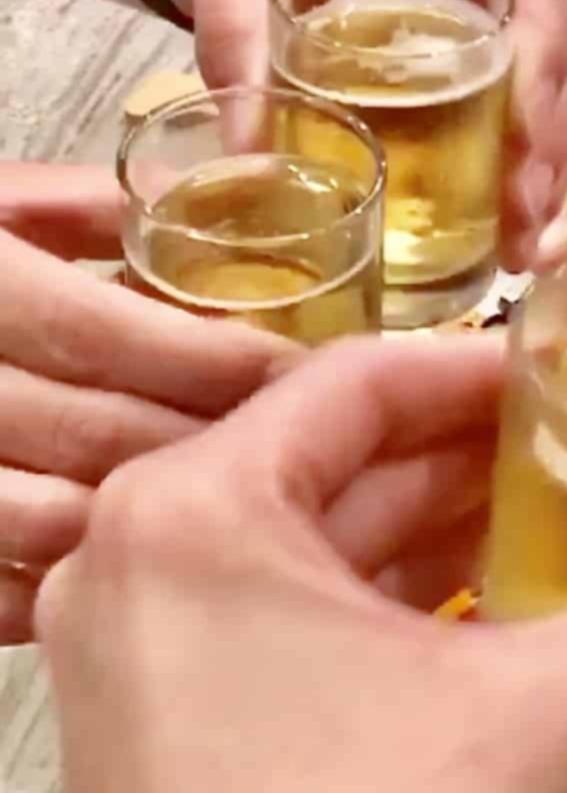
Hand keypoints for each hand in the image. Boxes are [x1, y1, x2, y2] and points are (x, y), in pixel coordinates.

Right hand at [0, 164, 287, 641]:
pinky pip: (3, 592)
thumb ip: (74, 207)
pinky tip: (143, 584)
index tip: (301, 375)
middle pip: (99, 436)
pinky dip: (77, 594)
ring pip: (58, 525)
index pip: (103, 332)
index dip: (212, 362)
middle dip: (217, 454)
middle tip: (311, 470)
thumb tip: (211, 198)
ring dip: (160, 534)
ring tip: (250, 536)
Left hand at [38, 335, 566, 792]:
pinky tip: (465, 639)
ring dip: (420, 547)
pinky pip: (263, 631)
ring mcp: (120, 649)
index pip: (359, 384)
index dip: (488, 378)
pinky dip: (365, 624)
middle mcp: (131, 555)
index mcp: (197, 507)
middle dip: (463, 469)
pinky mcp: (135, 730)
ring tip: (549, 541)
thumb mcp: (537, 724)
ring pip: (294, 557)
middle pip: (323, 468)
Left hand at [132, 0, 566, 270]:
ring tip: (527, 235)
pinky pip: (516, 74)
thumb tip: (252, 158)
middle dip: (549, 124)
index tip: (529, 138)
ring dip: (545, 148)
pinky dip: (519, 145)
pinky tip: (511, 211)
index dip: (539, 48)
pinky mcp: (470, 9)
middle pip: (551, 15)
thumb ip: (235, 39)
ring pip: (548, 54)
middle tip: (529, 216)